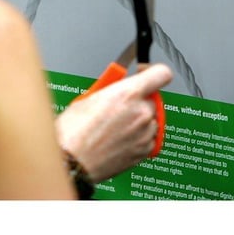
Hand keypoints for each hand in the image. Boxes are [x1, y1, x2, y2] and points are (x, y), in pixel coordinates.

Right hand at [55, 63, 172, 182]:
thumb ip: (113, 90)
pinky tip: (119, 139)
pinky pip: (149, 139)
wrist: (71, 162)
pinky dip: (138, 138)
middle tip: (120, 107)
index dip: (152, 72)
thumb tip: (119, 88)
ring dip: (139, 120)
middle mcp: (142, 113)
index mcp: (129, 94)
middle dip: (139, 101)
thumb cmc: (73, 133)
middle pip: (153, 99)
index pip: (161, 73)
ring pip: (152, 120)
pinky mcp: (144, 152)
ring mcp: (145, 134)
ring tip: (116, 127)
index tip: (144, 75)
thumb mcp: (90, 98)